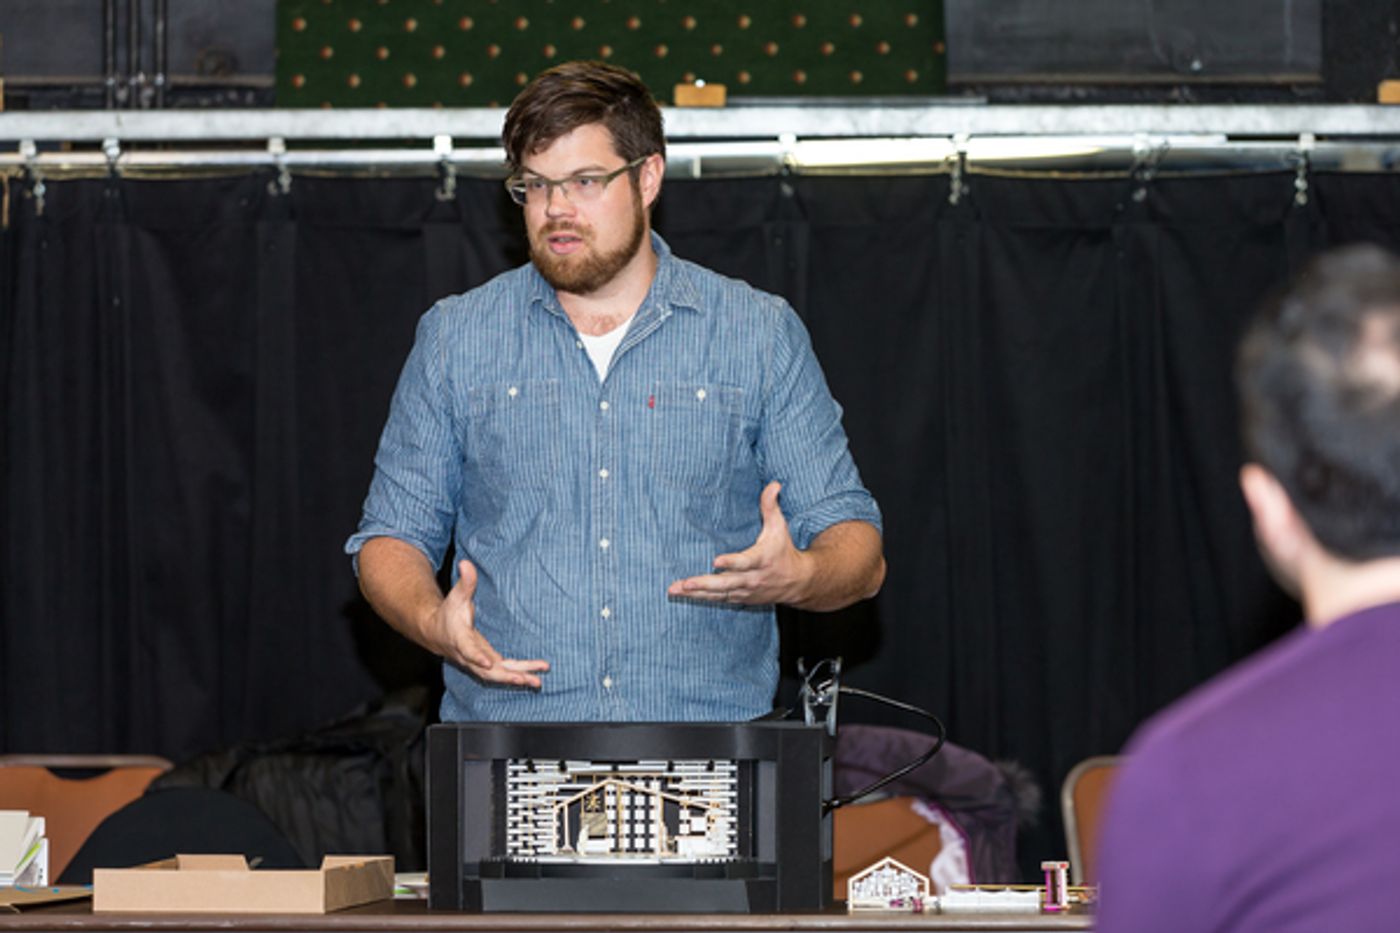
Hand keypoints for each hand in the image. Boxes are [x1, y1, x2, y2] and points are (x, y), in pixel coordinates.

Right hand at [431, 559, 549, 687]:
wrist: (438, 633)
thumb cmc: (448, 613)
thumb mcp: (456, 596)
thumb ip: (465, 582)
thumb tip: (466, 562)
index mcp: (460, 639)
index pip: (468, 650)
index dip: (476, 657)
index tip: (487, 662)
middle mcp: (470, 656)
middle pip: (487, 671)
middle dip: (505, 676)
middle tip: (524, 680)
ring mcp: (479, 663)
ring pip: (498, 675)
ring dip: (517, 679)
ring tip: (537, 682)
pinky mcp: (488, 664)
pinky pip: (504, 672)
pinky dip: (520, 675)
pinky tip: (536, 676)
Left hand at [667, 482, 813, 605]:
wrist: (797, 582)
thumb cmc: (783, 550)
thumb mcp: (779, 527)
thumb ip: (770, 506)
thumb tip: (774, 483)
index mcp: (761, 559)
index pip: (746, 562)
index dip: (732, 562)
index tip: (716, 561)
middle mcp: (752, 578)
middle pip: (726, 583)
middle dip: (705, 583)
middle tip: (686, 583)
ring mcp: (745, 590)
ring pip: (718, 594)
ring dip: (696, 593)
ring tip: (675, 590)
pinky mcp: (740, 597)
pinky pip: (718, 599)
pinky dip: (700, 598)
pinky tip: (683, 595)